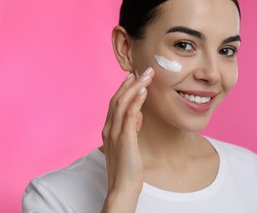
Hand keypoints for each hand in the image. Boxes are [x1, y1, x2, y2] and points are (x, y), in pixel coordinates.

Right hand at [101, 67, 153, 211]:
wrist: (123, 186)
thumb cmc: (128, 166)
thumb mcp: (128, 143)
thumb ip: (131, 127)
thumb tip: (139, 115)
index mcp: (109, 128)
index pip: (115, 102)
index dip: (125, 88)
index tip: (135, 76)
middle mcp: (109, 127)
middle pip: (117, 98)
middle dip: (131, 82)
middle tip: (144, 70)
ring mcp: (115, 132)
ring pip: (122, 103)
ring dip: (135, 86)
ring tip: (147, 75)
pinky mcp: (124, 138)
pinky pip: (129, 114)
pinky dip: (136, 100)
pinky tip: (144, 90)